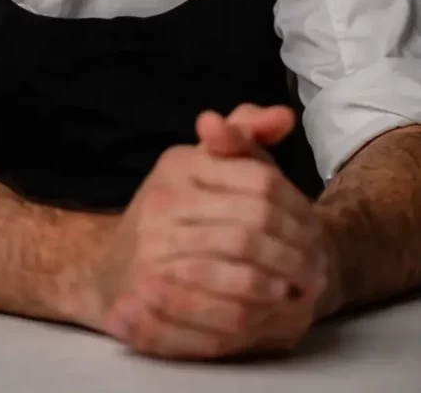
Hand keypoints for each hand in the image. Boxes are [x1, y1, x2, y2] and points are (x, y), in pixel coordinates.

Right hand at [90, 104, 328, 359]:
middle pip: (251, 232)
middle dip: (292, 254)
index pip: (261, 182)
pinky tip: (266, 312)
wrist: (114, 262)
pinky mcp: (146, 296)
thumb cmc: (179, 208)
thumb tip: (284, 116)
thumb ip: (246, 133)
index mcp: (180, 164)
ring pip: (237, 274)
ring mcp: (150, 250)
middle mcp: (161, 202)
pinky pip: (214, 312)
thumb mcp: (208, 161)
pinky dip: (250, 314)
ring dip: (277, 286)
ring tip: (298, 291)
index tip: (316, 228)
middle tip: (316, 268)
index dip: (298, 209)